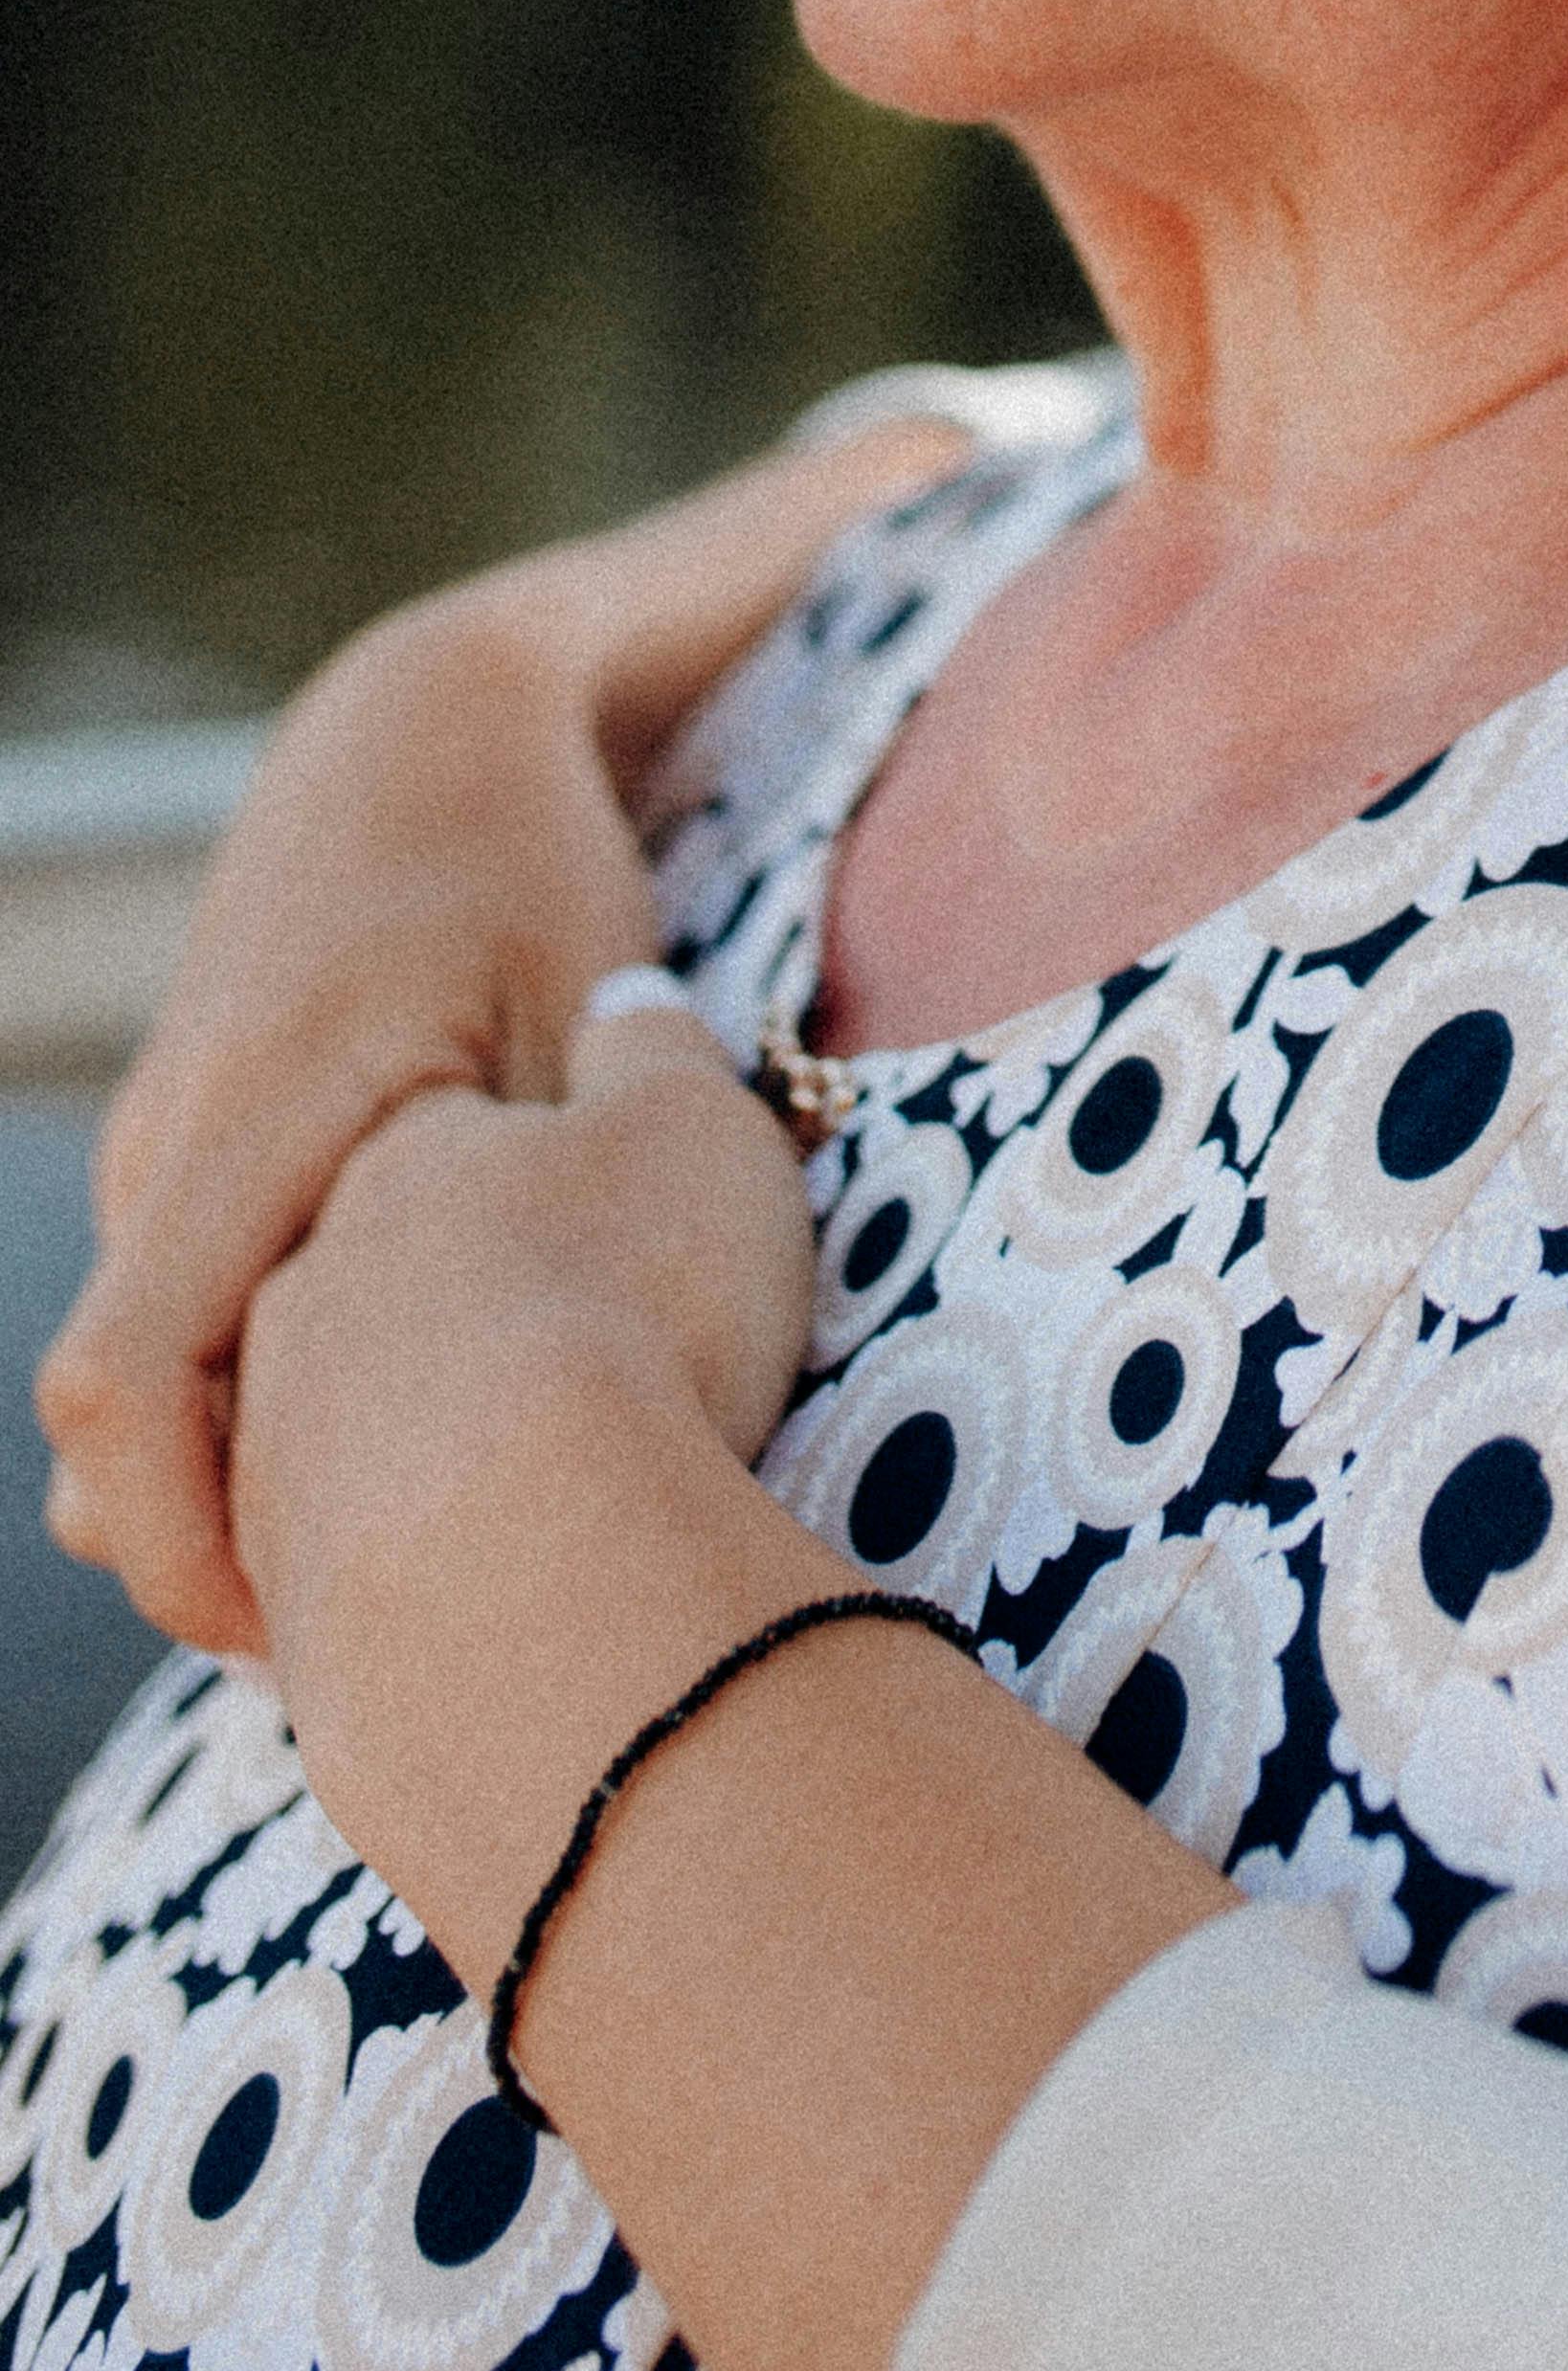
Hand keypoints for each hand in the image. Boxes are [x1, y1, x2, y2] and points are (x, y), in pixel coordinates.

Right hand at [39, 421, 957, 1648]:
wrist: (418, 728)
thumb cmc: (532, 864)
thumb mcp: (585, 1003)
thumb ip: (592, 1159)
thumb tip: (654, 1329)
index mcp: (255, 1118)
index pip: (121, 1394)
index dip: (196, 1554)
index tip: (316, 1642)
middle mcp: (166, 1144)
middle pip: (110, 1437)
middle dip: (226, 1559)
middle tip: (386, 1635)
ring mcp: (154, 1145)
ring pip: (137, 1393)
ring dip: (242, 1481)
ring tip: (404, 1543)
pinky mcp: (179, 1152)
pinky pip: (173, 1327)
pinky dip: (251, 1402)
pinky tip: (388, 1431)